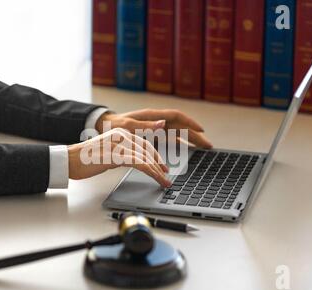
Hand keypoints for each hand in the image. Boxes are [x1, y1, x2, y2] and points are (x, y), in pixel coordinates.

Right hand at [68, 128, 171, 186]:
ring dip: (158, 171)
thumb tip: (134, 161)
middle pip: (147, 149)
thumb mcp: (108, 151)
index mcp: (120, 132)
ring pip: (146, 157)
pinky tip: (156, 178)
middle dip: (159, 164)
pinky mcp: (117, 155)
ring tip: (164, 181)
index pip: (144, 143)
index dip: (155, 155)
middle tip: (167, 175)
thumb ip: (121, 153)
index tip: (162, 166)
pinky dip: (151, 172)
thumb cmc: (85, 159)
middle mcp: (122, 135)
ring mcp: (119, 144)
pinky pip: (140, 163)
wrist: (69, 160)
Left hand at [95, 108, 212, 148]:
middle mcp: (156, 122)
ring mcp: (155, 129)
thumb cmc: (113, 125)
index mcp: (152, 116)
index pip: (176, 117)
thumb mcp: (127, 125)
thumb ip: (145, 125)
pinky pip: (170, 140)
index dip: (190, 123)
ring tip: (203, 149)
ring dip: (190, 141)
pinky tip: (187, 151)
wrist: (103, 126)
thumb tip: (164, 124)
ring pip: (178, 134)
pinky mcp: (152, 137)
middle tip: (208, 146)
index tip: (201, 130)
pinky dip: (180, 145)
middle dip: (195, 135)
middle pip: (181, 127)